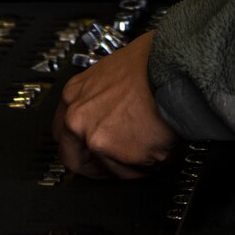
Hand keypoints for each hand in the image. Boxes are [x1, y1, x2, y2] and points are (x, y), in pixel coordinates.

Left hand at [53, 32, 177, 178]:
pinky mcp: (124, 155)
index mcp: (74, 95)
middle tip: (112, 164)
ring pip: (111, 168)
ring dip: (129, 162)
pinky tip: (158, 143)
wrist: (171, 69)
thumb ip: (98, 97)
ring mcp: (99, 140)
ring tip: (148, 142)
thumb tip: (107, 109)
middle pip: (74, 159)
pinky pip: (136, 171)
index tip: (87, 150)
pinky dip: (149, 164)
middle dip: (94, 167)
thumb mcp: (109, 71)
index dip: (77, 145)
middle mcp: (79, 120)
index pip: (62, 133)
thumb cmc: (149, 63)